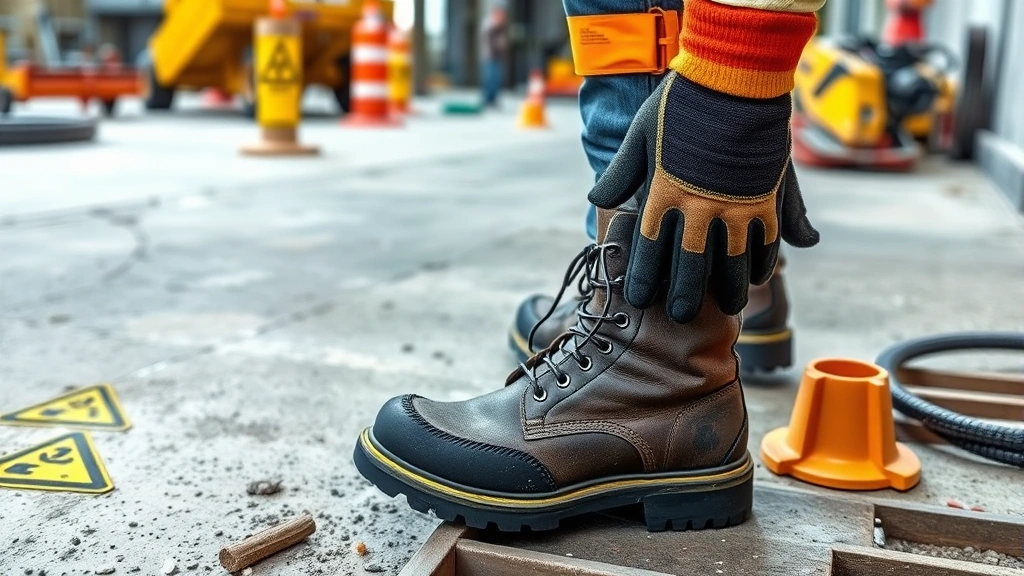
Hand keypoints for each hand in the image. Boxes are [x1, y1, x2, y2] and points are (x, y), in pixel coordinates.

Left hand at [588, 72, 818, 322]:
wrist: (734, 73)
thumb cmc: (682, 102)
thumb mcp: (641, 133)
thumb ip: (621, 172)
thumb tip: (595, 199)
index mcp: (664, 192)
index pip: (649, 247)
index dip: (644, 277)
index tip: (639, 298)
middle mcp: (699, 205)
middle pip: (692, 265)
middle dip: (686, 295)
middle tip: (682, 317)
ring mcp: (736, 203)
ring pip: (734, 260)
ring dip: (731, 287)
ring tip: (730, 306)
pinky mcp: (766, 194)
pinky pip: (767, 238)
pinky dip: (763, 259)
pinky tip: (760, 274)